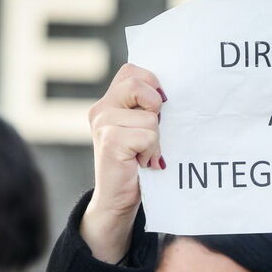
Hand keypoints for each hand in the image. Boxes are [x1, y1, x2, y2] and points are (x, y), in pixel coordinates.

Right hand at [81, 64, 165, 262]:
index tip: (159, 109)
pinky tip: (142, 163)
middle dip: (156, 108)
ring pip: (150, 116)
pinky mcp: (110, 141)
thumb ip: (146, 109)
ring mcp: (103, 124)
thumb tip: (171, 94)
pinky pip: (148, 134)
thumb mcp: (141, 131)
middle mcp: (101, 109)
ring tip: (144, 154)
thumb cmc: (136, 166)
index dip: (152, 84)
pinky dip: (152, 151)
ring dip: (156, 139)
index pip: (132, 71)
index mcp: (108, 102)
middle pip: (139, 84)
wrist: (118, 200)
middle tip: (152, 132)